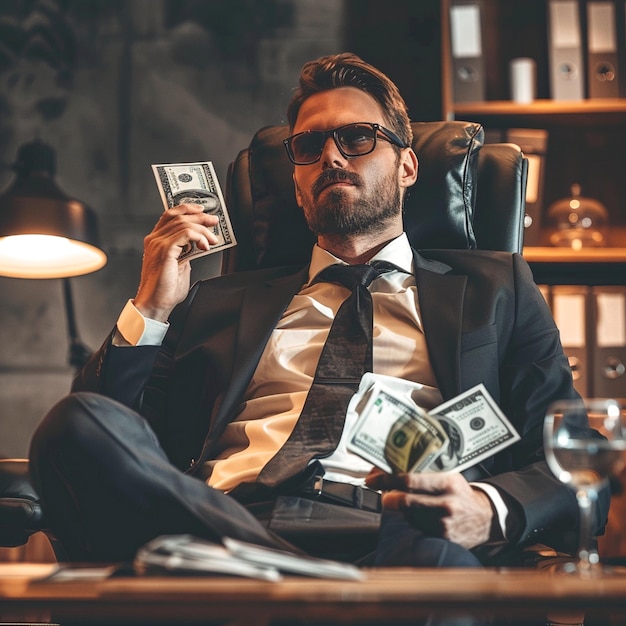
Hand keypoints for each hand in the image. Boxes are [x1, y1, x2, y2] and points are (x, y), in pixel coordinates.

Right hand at [134, 204, 219, 321]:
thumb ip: (186, 253)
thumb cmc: (165, 290)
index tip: (202, 210)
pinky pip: (186, 233)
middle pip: (179, 216)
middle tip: (214, 222)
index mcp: (155, 241)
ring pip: (185, 224)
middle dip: (200, 217)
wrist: (155, 304)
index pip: (170, 215)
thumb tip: (198, 245)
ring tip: (213, 240)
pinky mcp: (165, 250)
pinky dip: (200, 237)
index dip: (187, 208)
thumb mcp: (179, 265)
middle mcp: (154, 239)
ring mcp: (158, 243)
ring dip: (203, 230)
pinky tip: (205, 246)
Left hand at [366, 469, 493, 549]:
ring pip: (408, 515)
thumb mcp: (448, 475)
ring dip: (399, 509)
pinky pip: (417, 527)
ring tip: (402, 501)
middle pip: (404, 500)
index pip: (409, 480)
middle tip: (383, 492)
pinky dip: (412, 520)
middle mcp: (446, 503)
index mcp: (447, 483)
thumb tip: (389, 467)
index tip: (373, 479)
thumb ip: (423, 472)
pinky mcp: (443, 538)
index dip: (387, 479)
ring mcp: (444, 524)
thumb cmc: (460, 492)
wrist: (485, 517)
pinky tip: (417, 514)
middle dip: (388, 496)